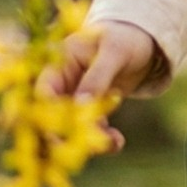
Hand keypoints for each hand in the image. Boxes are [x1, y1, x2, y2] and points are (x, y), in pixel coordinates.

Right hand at [39, 20, 161, 148]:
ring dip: (89, 140)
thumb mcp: (114, 51)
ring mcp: (74, 97)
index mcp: (59, 62)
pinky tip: (117, 143)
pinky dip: (101, 138)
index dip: (48, 113)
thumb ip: (97, 76)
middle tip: (86, 148)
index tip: (62, 130)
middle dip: (68, 134)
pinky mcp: (89, 109)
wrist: (143, 40)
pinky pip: (89, 129)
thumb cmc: (125, 37)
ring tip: (113, 144)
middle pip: (54, 115)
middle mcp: (62, 82)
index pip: (44, 91)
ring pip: (72, 127)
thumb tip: (80, 105)